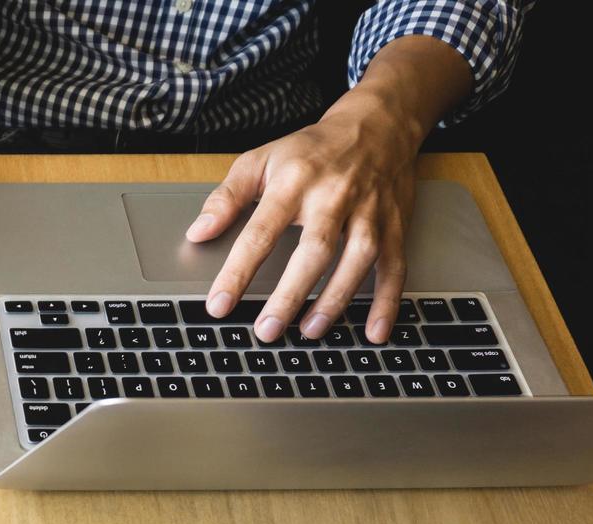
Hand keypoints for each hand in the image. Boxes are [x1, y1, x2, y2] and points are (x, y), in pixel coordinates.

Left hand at [188, 93, 425, 344]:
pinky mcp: (395, 224)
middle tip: (267, 330)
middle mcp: (334, 197)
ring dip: (335, 299)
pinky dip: (388, 301)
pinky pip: (395, 266)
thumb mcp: (260, 160)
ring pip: (358, 259)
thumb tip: (197, 233)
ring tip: (309, 331)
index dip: (238, 271)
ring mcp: (369, 212)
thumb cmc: (312, 149)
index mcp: (294, 183)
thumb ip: (226, 198)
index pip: (260, 232)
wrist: (378, 124)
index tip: (219, 304)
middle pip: (314, 250)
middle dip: (290, 294)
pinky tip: (374, 331)